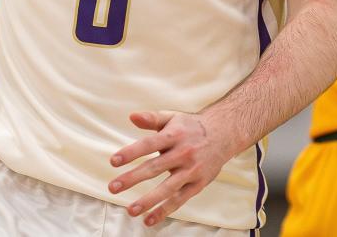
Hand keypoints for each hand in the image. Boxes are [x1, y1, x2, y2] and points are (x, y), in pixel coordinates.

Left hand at [108, 110, 234, 227]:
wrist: (223, 133)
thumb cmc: (191, 127)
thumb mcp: (173, 118)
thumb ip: (152, 119)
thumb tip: (132, 116)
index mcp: (174, 135)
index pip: (149, 144)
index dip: (131, 152)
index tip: (114, 161)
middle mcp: (183, 153)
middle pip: (155, 167)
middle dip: (133, 178)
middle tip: (113, 187)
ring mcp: (191, 170)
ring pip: (167, 188)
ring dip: (148, 200)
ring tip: (130, 210)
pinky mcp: (198, 184)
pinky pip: (179, 200)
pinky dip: (164, 210)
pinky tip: (149, 219)